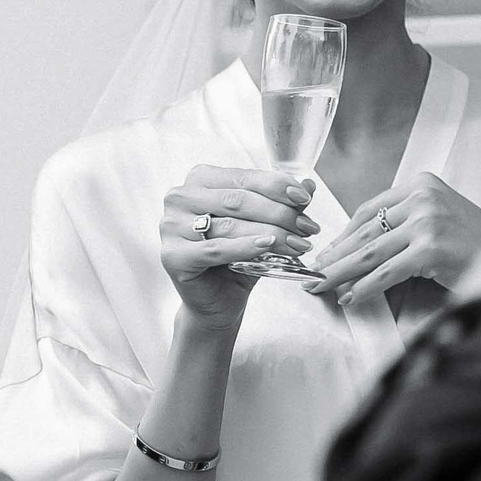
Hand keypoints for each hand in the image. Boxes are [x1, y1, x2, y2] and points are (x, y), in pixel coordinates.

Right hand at [158, 167, 319, 322]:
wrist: (217, 302)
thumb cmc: (238, 259)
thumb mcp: (262, 226)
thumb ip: (281, 204)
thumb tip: (309, 184)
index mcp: (199, 180)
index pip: (243, 178)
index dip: (278, 186)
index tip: (305, 198)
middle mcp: (180, 197)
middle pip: (239, 201)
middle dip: (280, 213)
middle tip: (307, 227)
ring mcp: (171, 226)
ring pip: (230, 225)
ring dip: (271, 233)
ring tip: (299, 244)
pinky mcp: (172, 256)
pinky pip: (215, 249)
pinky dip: (244, 247)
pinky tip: (267, 247)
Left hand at [308, 171, 480, 306]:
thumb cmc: (477, 244)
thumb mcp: (440, 218)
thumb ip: (406, 223)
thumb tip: (362, 249)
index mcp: (422, 184)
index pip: (370, 210)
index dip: (344, 234)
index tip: (327, 252)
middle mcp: (422, 198)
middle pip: (366, 232)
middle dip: (336, 256)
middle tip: (313, 273)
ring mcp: (427, 222)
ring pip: (370, 253)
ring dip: (341, 273)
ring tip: (321, 286)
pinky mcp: (430, 249)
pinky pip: (387, 272)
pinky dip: (364, 287)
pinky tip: (350, 298)